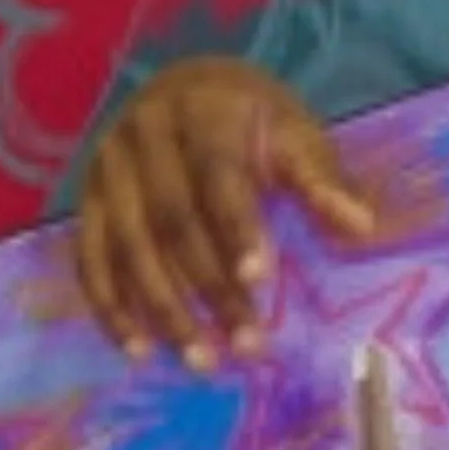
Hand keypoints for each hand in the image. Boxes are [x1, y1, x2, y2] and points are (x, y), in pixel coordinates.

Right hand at [77, 55, 372, 364]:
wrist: (187, 88)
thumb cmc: (255, 121)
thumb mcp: (296, 135)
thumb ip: (323, 180)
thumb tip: (362, 226)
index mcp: (202, 113)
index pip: (217, 177)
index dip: (236, 229)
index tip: (260, 278)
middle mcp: (143, 139)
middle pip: (172, 222)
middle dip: (209, 288)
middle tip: (245, 344)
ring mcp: (106, 170)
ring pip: (128, 248)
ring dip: (162, 311)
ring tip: (201, 361)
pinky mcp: (86, 200)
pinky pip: (90, 259)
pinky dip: (111, 307)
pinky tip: (141, 348)